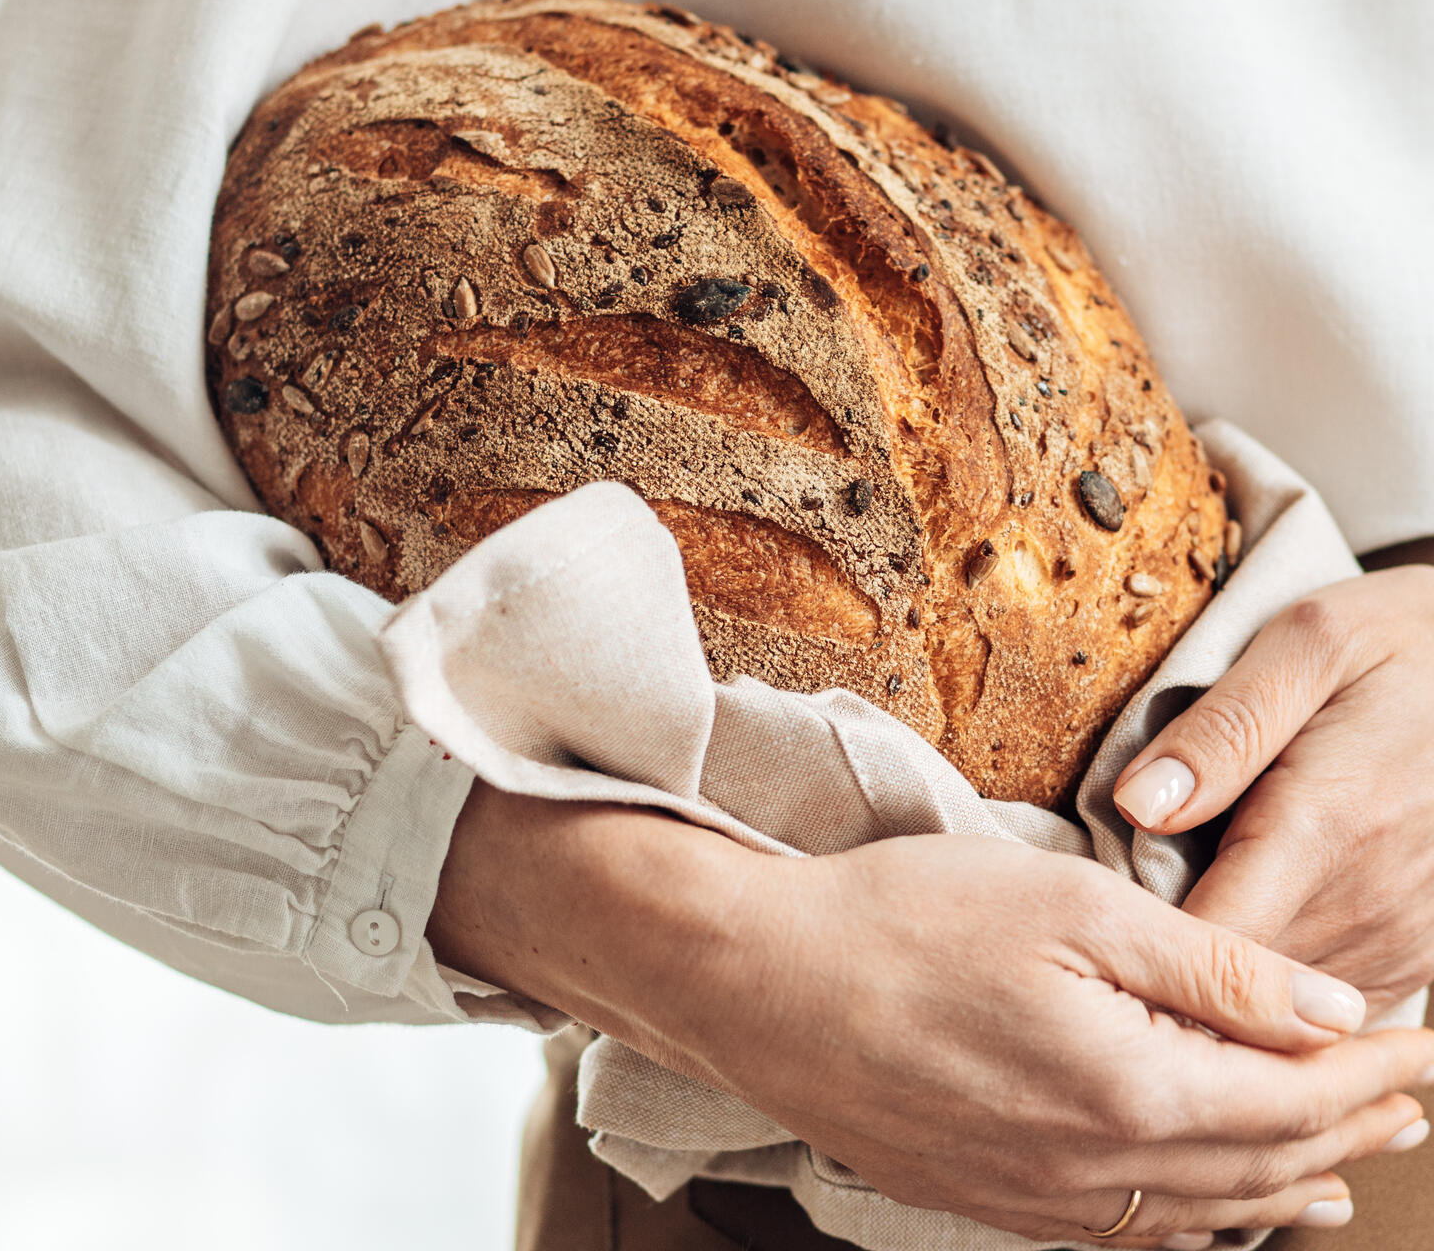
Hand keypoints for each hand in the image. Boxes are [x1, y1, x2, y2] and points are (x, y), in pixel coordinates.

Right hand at [431, 783, 1433, 1245]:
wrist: (759, 983)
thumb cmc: (904, 922)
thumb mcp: (1069, 907)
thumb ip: (1213, 966)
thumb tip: (1334, 1004)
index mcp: (1136, 1090)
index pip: (1297, 1094)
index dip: (1373, 1069)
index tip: (1425, 1040)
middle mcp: (1101, 1170)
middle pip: (1264, 1166)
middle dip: (1350, 1130)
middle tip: (1414, 1104)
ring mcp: (1041, 1197)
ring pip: (1204, 1214)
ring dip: (1288, 1189)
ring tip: (1345, 1175)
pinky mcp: (990, 1197)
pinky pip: (1128, 1232)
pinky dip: (1199, 1221)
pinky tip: (1210, 1212)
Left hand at [1114, 565, 1433, 1014]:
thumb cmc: (1398, 639)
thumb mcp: (1306, 641)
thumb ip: (1220, 729)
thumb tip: (1134, 806)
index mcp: (1328, 819)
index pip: (1212, 937)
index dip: (1141, 944)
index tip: (1089, 922)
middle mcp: (1376, 897)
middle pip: (1243, 985)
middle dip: (1173, 968)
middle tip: (1114, 927)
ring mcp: (1410, 935)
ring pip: (1290, 1012)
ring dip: (1229, 986)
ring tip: (1172, 931)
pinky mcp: (1427, 950)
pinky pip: (1338, 1000)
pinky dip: (1284, 988)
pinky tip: (1247, 937)